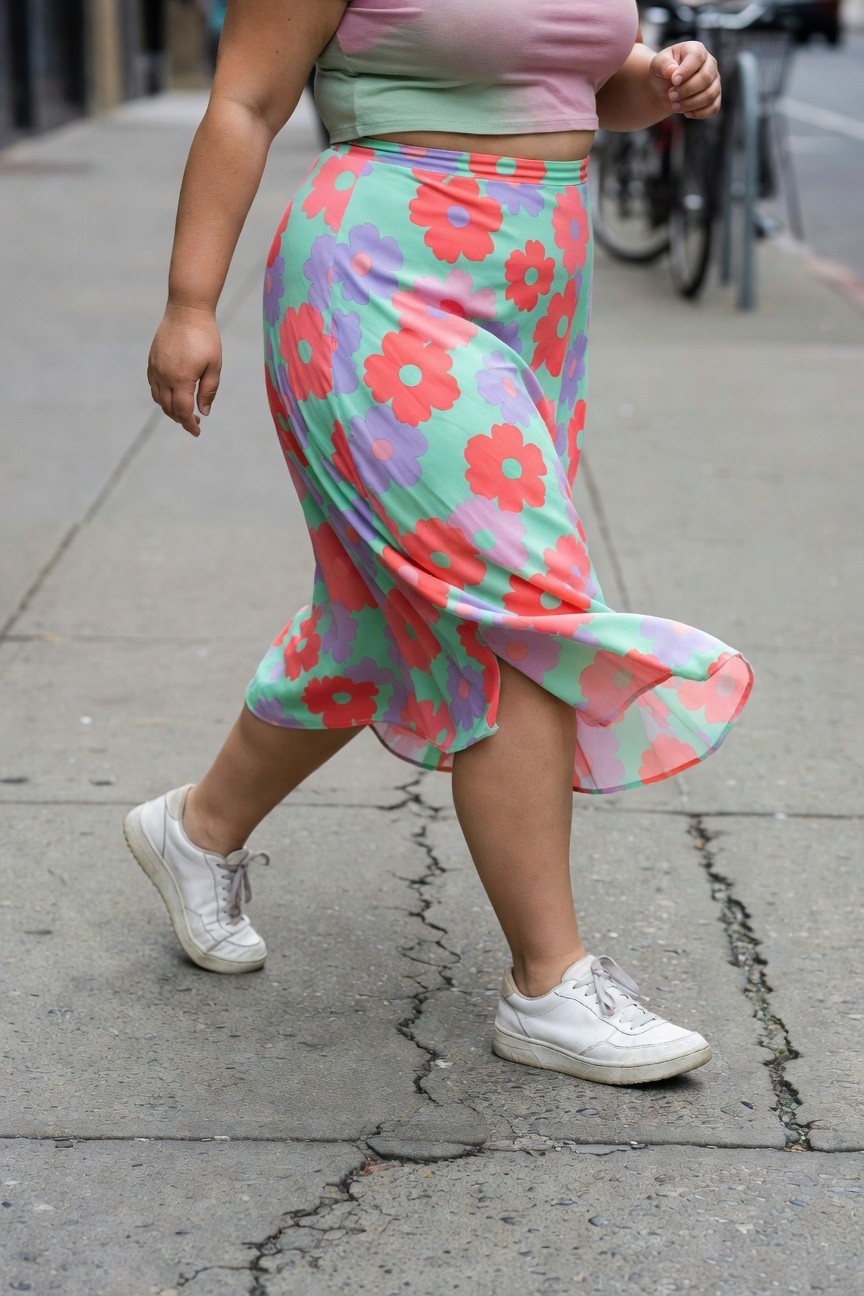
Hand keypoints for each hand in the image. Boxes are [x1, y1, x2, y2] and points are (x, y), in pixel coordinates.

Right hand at [147, 304, 221, 436]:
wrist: (187, 311)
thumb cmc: (205, 337)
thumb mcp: (214, 366)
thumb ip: (208, 391)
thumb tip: (203, 412)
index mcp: (181, 378)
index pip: (182, 411)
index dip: (189, 424)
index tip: (197, 432)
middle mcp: (164, 375)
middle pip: (168, 408)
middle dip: (181, 419)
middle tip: (194, 422)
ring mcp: (155, 368)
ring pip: (158, 398)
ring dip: (169, 409)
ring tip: (183, 411)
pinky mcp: (151, 360)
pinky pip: (152, 385)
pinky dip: (160, 396)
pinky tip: (171, 395)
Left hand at [649, 41, 720, 119]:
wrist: (665, 88)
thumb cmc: (663, 72)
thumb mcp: (657, 64)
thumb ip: (663, 64)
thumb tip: (672, 71)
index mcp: (696, 50)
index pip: (697, 58)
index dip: (686, 71)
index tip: (673, 81)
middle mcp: (710, 64)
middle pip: (706, 79)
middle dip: (686, 90)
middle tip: (671, 95)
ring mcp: (715, 81)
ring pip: (710, 95)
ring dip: (690, 104)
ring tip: (674, 105)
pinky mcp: (715, 97)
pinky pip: (713, 108)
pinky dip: (699, 113)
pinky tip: (686, 113)